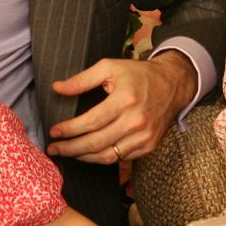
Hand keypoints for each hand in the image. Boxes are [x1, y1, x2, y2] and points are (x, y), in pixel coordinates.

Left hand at [47, 50, 195, 163]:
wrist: (172, 84)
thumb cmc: (138, 74)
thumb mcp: (109, 67)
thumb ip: (82, 79)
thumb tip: (57, 88)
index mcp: (125, 99)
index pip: (91, 121)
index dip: (69, 129)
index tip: (54, 132)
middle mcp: (136, 121)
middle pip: (97, 143)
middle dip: (71, 148)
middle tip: (54, 148)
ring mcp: (144, 136)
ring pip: (108, 156)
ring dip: (84, 157)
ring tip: (68, 153)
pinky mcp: (149, 145)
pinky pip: (121, 158)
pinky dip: (102, 158)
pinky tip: (89, 153)